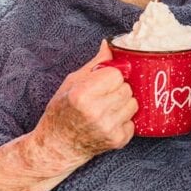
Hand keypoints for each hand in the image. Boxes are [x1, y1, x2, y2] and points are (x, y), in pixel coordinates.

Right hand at [30, 41, 137, 171]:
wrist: (57, 147)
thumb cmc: (61, 112)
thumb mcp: (72, 83)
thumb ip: (95, 64)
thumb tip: (110, 44)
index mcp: (82, 94)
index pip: (117, 74)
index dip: (111, 76)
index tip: (102, 82)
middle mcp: (97, 112)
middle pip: (127, 88)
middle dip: (118, 89)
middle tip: (104, 96)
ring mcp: (108, 128)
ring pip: (134, 104)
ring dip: (123, 104)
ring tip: (106, 108)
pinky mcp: (117, 141)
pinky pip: (133, 122)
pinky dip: (124, 121)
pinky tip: (109, 122)